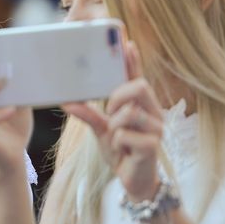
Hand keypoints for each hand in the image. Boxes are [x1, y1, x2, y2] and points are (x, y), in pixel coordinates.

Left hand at [62, 42, 162, 201]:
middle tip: (109, 111)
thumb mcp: (101, 130)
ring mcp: (156, 129)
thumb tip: (68, 101)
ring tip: (116, 136)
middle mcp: (153, 113)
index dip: (133, 61)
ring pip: (130, 113)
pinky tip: (123, 151)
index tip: (126, 42)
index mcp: (142, 105)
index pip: (138, 78)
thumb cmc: (121, 151)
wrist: (133, 181)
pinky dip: (117, 142)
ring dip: (115, 124)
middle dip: (118, 96)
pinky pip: (126, 135)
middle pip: (140, 86)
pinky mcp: (153, 146)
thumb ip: (89, 114)